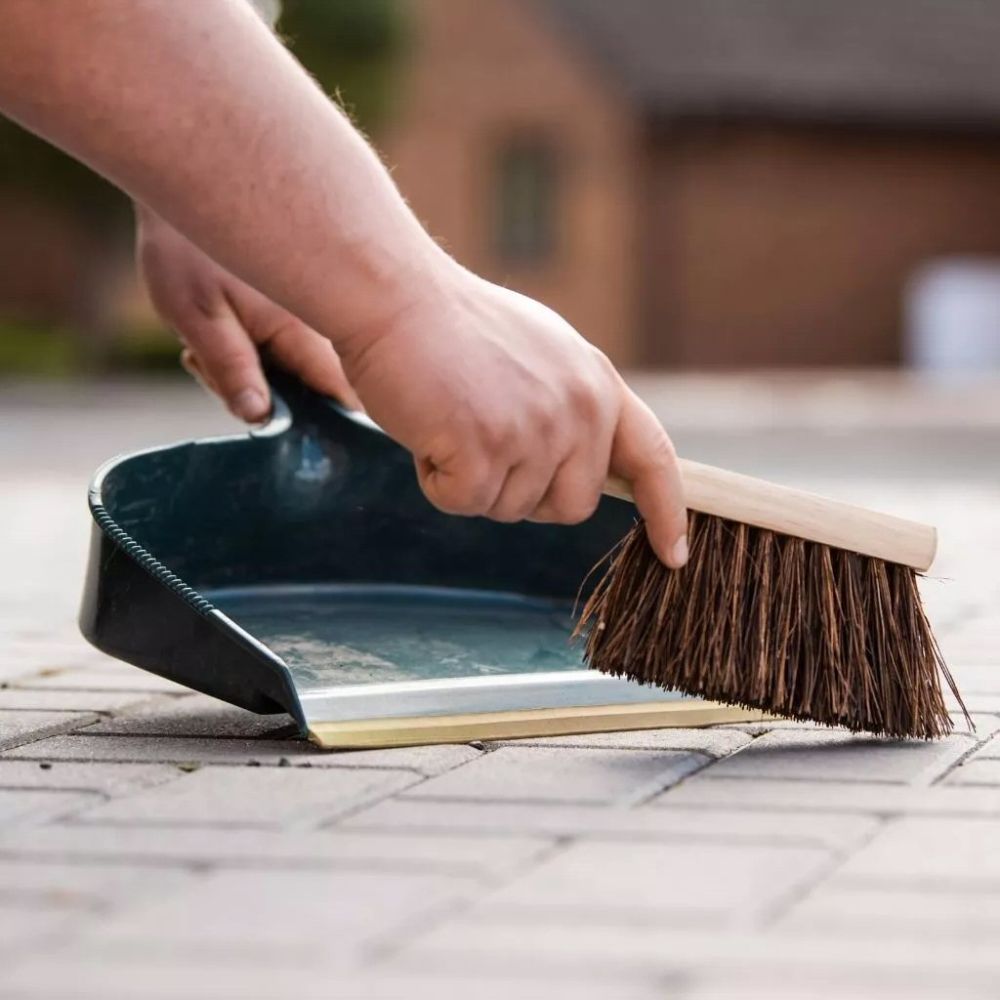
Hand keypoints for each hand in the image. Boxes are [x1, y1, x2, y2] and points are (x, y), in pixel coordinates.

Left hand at [135, 206, 361, 420]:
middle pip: (317, 392)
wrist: (188, 179)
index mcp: (302, 332)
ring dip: (252, 375)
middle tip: (211, 371)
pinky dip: (253, 355)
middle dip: (269, 400)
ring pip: (297, 373)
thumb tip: (260, 418)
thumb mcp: (197, 315)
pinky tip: (219, 332)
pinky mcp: (295, 310)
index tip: (295, 435)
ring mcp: (309, 318)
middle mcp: (318, 327)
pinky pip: (287, 352)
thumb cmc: (185, 248)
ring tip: (204, 347)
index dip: (329, 427)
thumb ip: (231, 368)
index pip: (342, 396)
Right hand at [340, 268, 688, 567]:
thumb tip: (579, 464)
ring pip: (510, 508)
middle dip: (527, 495)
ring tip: (449, 418)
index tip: (675, 554)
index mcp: (597, 384)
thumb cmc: (454, 326)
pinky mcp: (487, 448)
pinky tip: (426, 429)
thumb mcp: (542, 355)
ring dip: (471, 481)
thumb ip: (571, 406)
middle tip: (484, 449)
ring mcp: (535, 429)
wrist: (397, 295)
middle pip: (571, 506)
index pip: (652, 457)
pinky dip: (436, 481)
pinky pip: (464, 503)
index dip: (666, 511)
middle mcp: (578, 409)